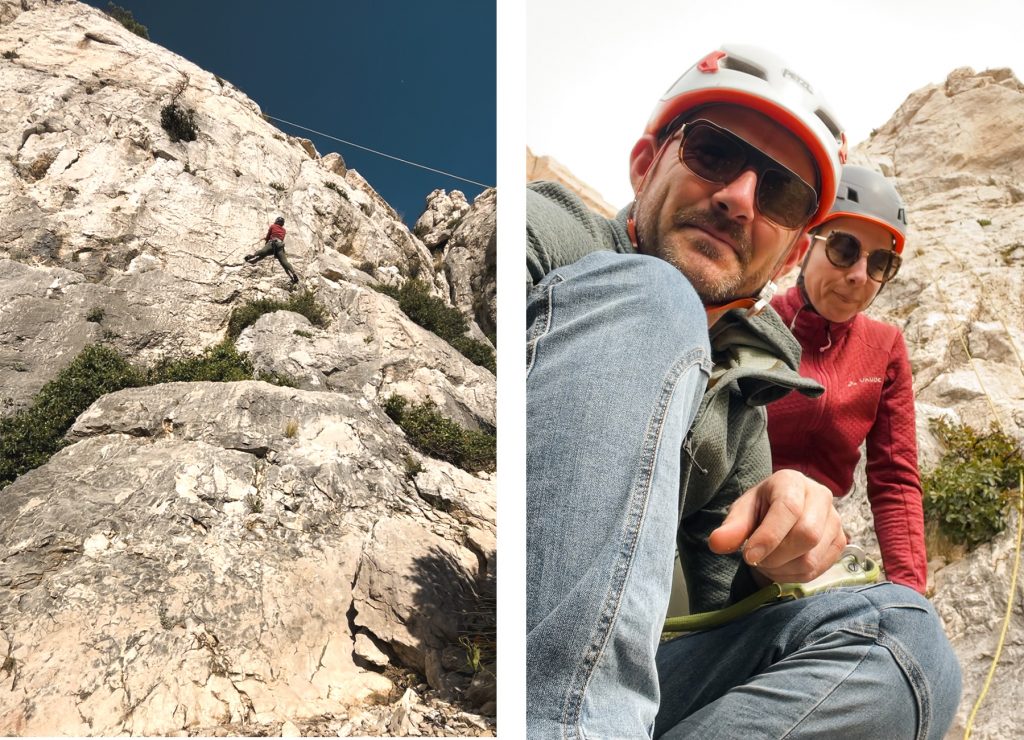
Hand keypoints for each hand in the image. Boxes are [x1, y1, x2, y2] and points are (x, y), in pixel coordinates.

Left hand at [708, 469, 845, 583]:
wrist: (784, 512)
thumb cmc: (761, 509)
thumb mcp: (742, 512)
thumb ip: (732, 527)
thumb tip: (717, 543)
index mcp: (792, 481)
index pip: (788, 509)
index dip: (769, 536)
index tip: (749, 556)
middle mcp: (820, 496)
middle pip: (807, 535)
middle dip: (776, 556)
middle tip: (756, 559)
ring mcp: (835, 520)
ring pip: (812, 557)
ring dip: (783, 569)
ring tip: (766, 562)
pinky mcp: (840, 541)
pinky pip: (819, 569)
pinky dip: (795, 576)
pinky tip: (782, 567)